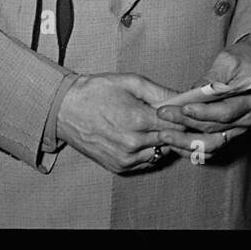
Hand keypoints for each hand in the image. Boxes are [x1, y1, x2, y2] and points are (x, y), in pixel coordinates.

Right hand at [56, 72, 175, 174]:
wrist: (66, 109)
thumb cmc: (97, 91)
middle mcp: (133, 144)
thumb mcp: (131, 82)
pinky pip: (146, 161)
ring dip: (163, 140)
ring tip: (154, 124)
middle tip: (172, 116)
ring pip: (160, 152)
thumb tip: (183, 98)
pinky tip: (142, 136)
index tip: (183, 109)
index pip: (177, 124)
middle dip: (175, 127)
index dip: (182, 115)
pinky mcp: (119, 167)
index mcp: (138, 120)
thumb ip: (159, 92)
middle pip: (171, 139)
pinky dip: (149, 150)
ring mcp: (126, 159)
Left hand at [154, 33, 250, 159]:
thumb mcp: (228, 60)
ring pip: (211, 145)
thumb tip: (193, 93)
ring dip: (186, 143)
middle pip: (214, 129)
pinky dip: (192, 149)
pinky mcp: (230, 134)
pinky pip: (210, 148)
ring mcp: (239, 130)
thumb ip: (212, 77)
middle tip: (163, 115)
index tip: (182, 107)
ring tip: (164, 135)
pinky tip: (174, 143)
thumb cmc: (242, 58)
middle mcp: (247, 120)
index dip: (202, 112)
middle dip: (185, 123)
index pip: (224, 112)